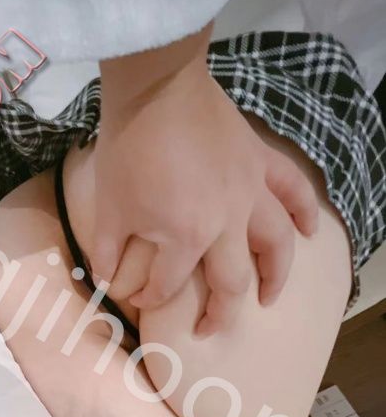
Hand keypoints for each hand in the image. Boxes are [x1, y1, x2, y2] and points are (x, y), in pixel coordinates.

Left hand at [93, 31, 318, 334]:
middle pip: (232, 281)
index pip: (169, 284)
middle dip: (220, 313)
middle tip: (211, 329)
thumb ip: (108, 251)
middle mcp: (227, 223)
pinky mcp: (260, 162)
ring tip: (268, 298)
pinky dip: (304, 212)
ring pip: (276, 244)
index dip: (151, 297)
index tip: (138, 299)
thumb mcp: (109, 207)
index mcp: (186, 237)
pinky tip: (309, 231)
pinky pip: (292, 190)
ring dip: (276, 276)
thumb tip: (107, 282)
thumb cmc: (127, 148)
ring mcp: (250, 192)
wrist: (154, 88)